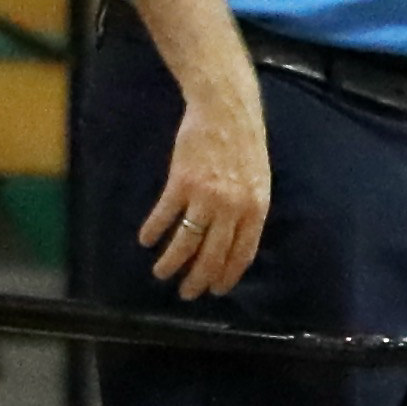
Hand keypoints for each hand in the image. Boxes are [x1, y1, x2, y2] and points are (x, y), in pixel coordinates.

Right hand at [142, 80, 270, 296]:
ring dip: (172, 261)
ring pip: (187, 240)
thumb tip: (236, 240)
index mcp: (256, 209)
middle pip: (214, 253)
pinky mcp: (182, 182)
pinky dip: (154, 230)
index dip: (228, 274)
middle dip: (199, 278)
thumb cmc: (245, 146)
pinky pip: (165, 214)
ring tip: (162, 274)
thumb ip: (249, 211)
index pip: (242, 253)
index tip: (216, 289)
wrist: (227, 112)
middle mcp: (233, 207)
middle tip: (187, 293)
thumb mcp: (259, 182)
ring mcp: (207, 195)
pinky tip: (147, 240)